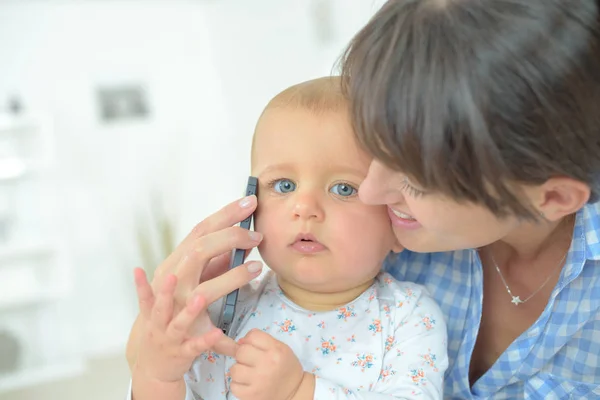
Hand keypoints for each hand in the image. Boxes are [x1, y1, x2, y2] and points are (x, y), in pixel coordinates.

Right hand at [127, 195, 263, 369]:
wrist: (151, 352)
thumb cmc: (176, 308)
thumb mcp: (194, 281)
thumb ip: (217, 263)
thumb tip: (244, 243)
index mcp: (175, 264)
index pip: (201, 231)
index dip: (226, 214)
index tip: (249, 202)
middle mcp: (172, 283)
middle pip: (199, 251)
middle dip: (230, 237)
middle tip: (258, 235)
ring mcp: (174, 311)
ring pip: (201, 289)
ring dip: (229, 278)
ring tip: (254, 268)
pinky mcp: (181, 341)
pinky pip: (196, 336)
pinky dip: (209, 334)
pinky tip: (223, 331)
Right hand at [133, 268, 227, 383]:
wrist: (153, 372)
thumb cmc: (161, 334)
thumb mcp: (160, 315)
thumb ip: (168, 293)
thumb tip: (189, 261)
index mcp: (153, 315)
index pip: (146, 297)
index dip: (141, 284)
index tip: (138, 270)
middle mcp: (159, 327)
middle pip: (160, 307)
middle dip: (165, 292)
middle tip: (171, 276)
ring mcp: (170, 340)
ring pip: (178, 325)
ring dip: (188, 312)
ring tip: (199, 299)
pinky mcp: (183, 353)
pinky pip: (195, 345)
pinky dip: (205, 339)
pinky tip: (217, 332)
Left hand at [230, 329, 305, 399]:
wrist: (294, 391)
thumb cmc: (285, 366)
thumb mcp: (279, 348)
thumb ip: (260, 340)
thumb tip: (238, 342)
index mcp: (276, 350)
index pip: (252, 335)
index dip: (249, 340)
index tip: (253, 347)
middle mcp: (267, 364)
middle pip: (240, 351)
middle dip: (243, 355)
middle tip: (251, 361)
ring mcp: (258, 382)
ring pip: (234, 369)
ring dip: (239, 370)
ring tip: (249, 373)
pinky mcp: (251, 396)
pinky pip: (233, 385)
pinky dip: (238, 384)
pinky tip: (248, 384)